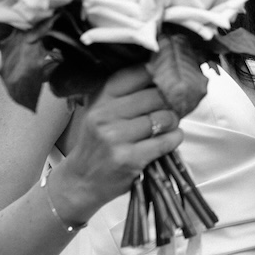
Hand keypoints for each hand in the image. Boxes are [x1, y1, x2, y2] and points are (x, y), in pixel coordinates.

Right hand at [52, 68, 183, 222]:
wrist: (81, 180)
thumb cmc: (97, 143)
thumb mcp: (101, 111)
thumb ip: (126, 93)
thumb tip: (164, 77)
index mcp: (101, 98)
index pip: (137, 73)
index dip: (159, 75)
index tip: (168, 80)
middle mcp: (106, 115)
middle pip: (156, 96)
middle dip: (170, 102)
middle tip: (172, 108)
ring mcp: (116, 137)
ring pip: (164, 118)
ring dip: (173, 122)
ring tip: (168, 126)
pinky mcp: (129, 159)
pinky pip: (165, 141)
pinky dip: (174, 139)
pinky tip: (169, 140)